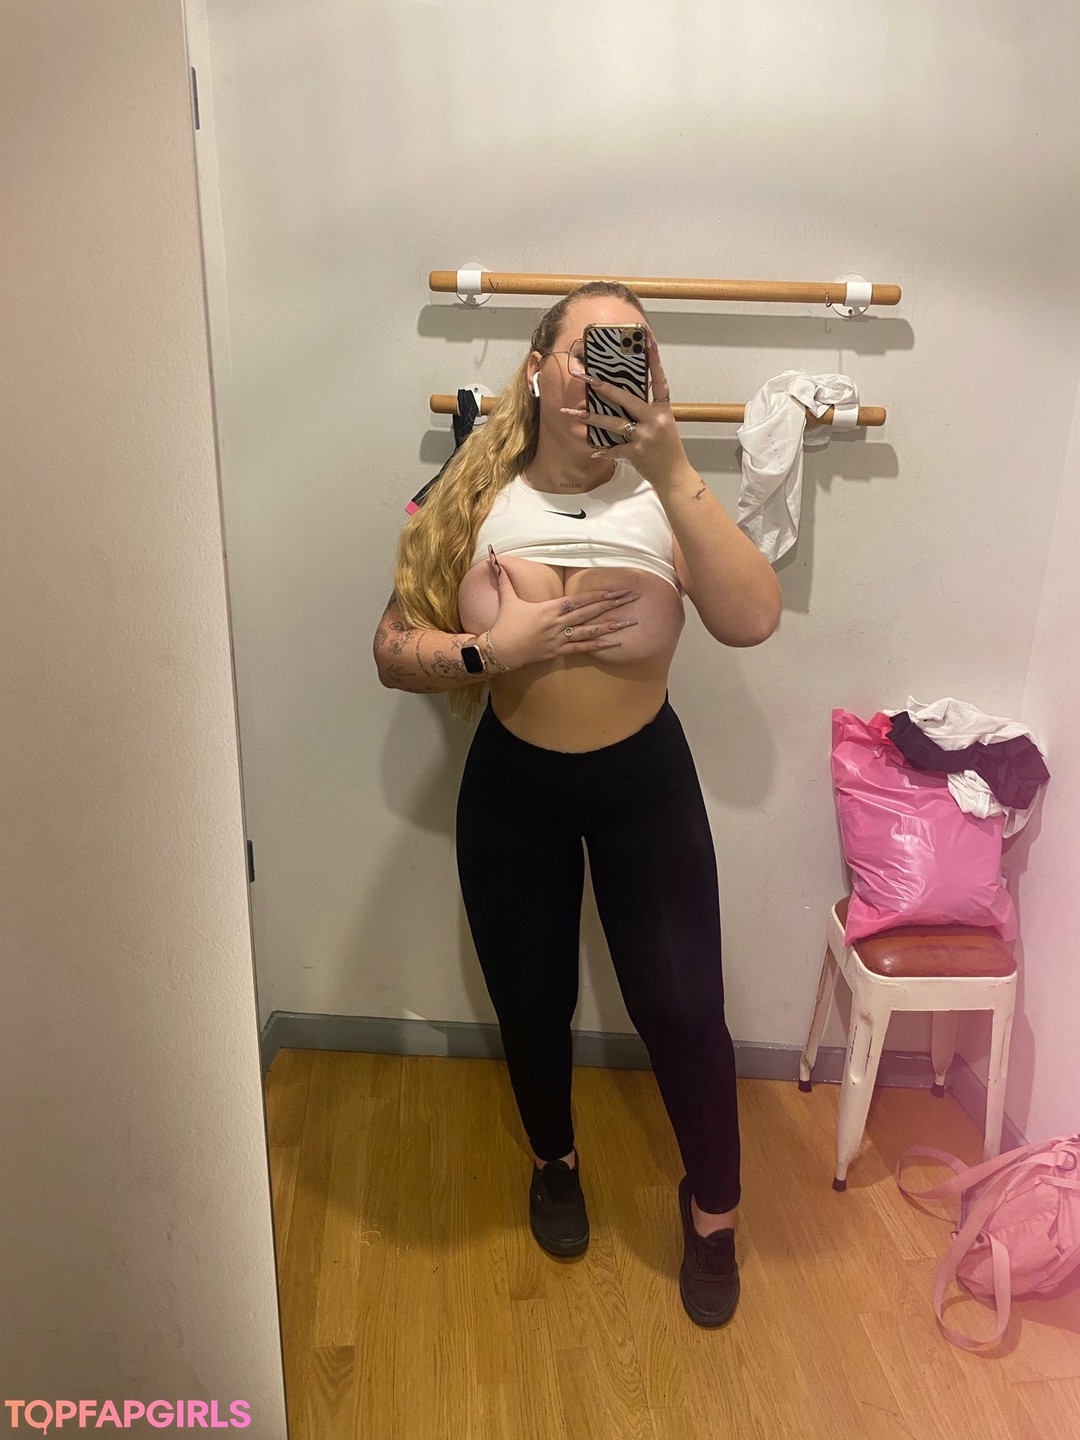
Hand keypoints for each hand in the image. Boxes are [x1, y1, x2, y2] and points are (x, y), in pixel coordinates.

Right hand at [484, 551, 638, 669]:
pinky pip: (581, 649)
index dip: (597, 596)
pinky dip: (598, 646)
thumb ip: (504, 578)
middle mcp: (557, 624)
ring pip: (589, 632)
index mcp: (548, 609)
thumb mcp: (507, 599)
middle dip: (612, 605)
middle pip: (589, 613)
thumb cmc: (504, 624)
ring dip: (610, 627)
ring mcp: (559, 639)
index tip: (614, 591)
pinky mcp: (558, 652)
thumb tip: (493, 558)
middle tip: (631, 599)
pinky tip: (613, 643)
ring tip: (629, 622)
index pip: (578, 601)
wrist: (499, 651)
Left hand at [559, 325, 690, 490]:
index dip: (654, 360)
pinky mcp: (637, 453)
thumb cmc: (666, 448)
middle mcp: (655, 419)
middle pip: (627, 398)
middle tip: (587, 377)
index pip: (659, 380)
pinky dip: (604, 451)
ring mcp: (645, 436)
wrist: (674, 476)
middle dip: (604, 387)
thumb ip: (647, 410)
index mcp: (663, 409)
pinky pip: (614, 449)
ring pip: (614, 423)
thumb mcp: (663, 424)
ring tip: (576, 413)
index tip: (648, 339)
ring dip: (593, 418)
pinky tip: (594, 452)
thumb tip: (623, 396)